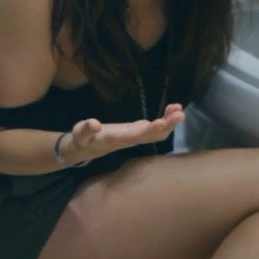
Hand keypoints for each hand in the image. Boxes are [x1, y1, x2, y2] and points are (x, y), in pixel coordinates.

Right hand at [65, 103, 184, 161]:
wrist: (84, 148)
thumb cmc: (82, 140)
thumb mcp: (79, 134)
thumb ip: (86, 129)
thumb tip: (94, 124)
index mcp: (117, 139)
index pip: (136, 136)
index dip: (149, 130)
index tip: (161, 122)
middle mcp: (130, 139)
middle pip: (152, 136)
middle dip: (166, 126)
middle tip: (179, 114)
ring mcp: (135, 136)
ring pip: (157, 133)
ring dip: (169, 123)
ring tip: (178, 109)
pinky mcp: (136, 131)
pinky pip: (154, 128)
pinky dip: (165, 120)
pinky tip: (172, 110)